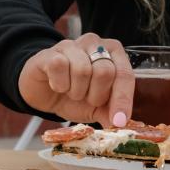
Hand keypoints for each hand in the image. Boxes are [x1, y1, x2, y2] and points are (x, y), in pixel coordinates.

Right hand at [18, 34, 133, 126]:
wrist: (44, 93)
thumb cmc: (75, 96)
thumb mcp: (98, 108)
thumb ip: (112, 114)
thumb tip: (123, 126)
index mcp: (113, 53)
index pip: (125, 75)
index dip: (123, 100)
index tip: (118, 121)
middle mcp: (95, 43)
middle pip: (105, 72)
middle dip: (96, 95)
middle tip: (87, 99)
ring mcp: (72, 45)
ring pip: (82, 70)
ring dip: (76, 91)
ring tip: (71, 91)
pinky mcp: (51, 52)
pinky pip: (59, 66)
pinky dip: (59, 84)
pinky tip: (57, 85)